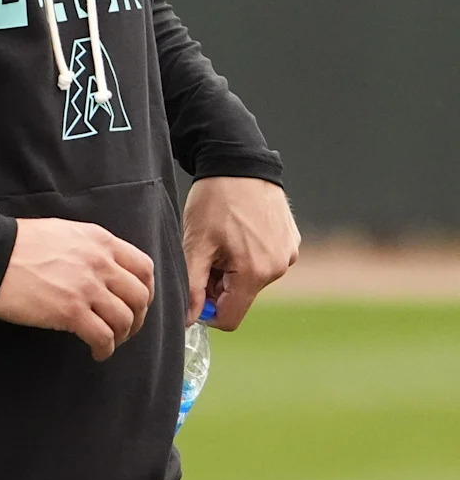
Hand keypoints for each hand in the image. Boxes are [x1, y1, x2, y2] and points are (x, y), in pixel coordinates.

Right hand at [0, 217, 154, 361]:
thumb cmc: (21, 244)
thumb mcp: (65, 232)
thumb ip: (91, 247)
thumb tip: (105, 267)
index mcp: (100, 240)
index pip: (143, 267)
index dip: (146, 291)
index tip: (137, 304)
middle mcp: (99, 262)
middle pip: (139, 297)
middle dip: (137, 318)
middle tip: (124, 329)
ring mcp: (86, 287)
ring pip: (124, 320)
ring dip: (121, 336)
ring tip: (108, 342)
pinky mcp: (71, 312)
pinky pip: (103, 337)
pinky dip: (104, 349)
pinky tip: (96, 352)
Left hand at [183, 177, 299, 329]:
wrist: (239, 160)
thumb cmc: (215, 198)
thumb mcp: (196, 242)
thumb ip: (192, 285)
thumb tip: (188, 319)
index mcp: (254, 272)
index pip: (229, 318)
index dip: (207, 309)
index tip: (197, 284)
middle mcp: (278, 268)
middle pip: (241, 297)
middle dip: (220, 284)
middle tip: (207, 252)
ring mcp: (288, 254)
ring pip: (253, 279)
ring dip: (235, 268)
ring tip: (224, 235)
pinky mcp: (292, 240)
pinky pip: (267, 260)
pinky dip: (251, 253)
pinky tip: (240, 227)